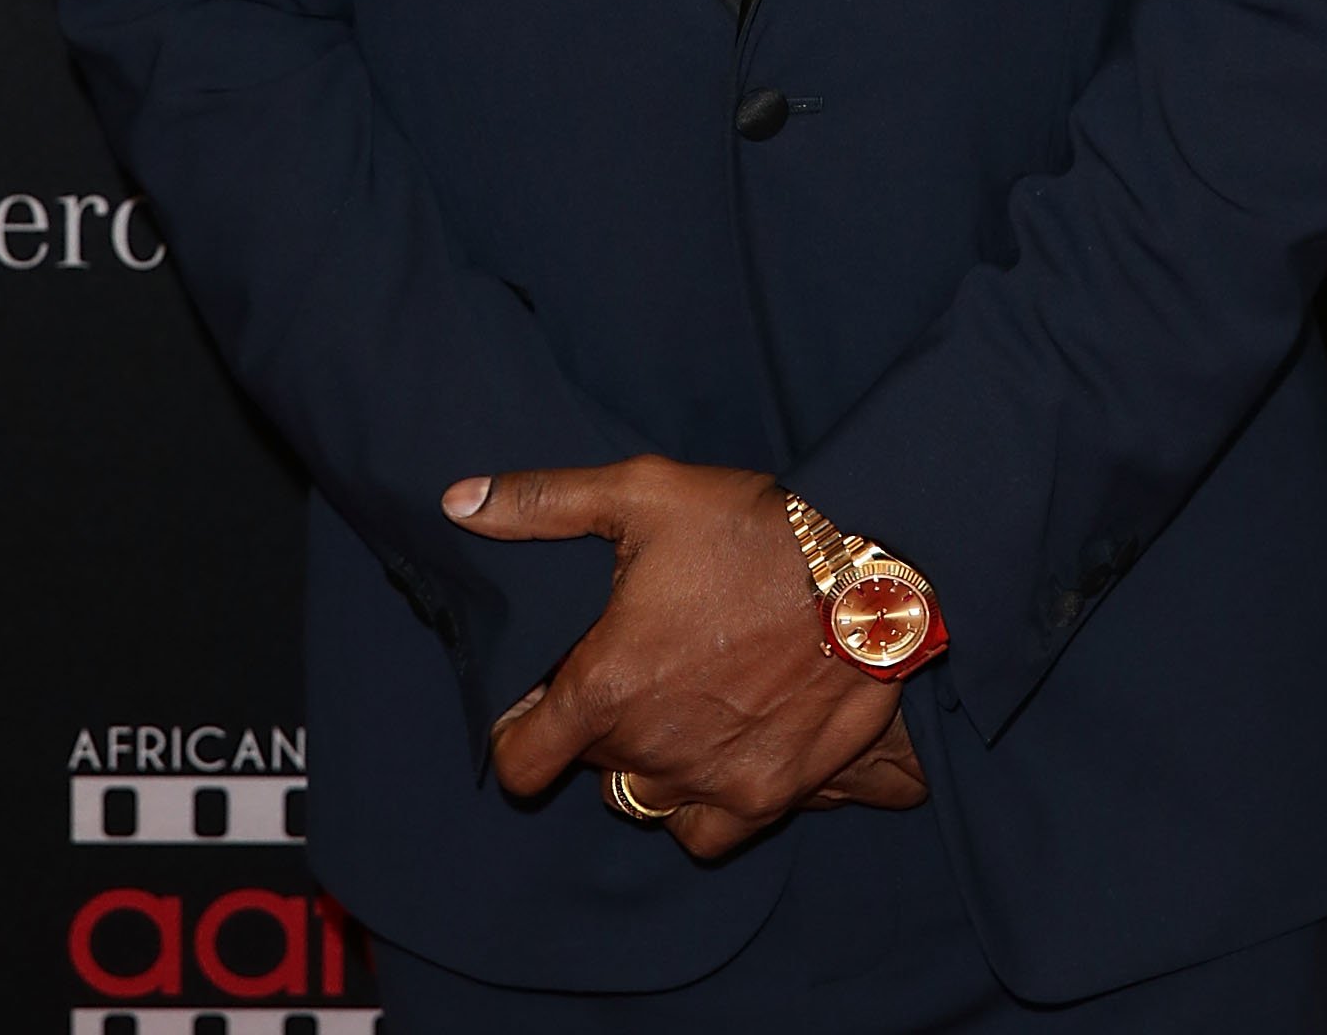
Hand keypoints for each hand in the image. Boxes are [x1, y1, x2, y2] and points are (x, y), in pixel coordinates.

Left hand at [442, 455, 922, 856]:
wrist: (870, 575)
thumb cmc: (751, 528)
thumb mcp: (642, 492)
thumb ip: (543, 502)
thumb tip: (457, 502)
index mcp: (604, 686)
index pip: (521, 762)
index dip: (516, 735)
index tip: (534, 708)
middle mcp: (649, 748)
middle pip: (590, 768)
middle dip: (596, 726)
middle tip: (630, 670)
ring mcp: (710, 780)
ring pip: (644, 800)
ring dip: (645, 763)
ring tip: (673, 707)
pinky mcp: (767, 796)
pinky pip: (706, 833)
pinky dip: (700, 804)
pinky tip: (713, 751)